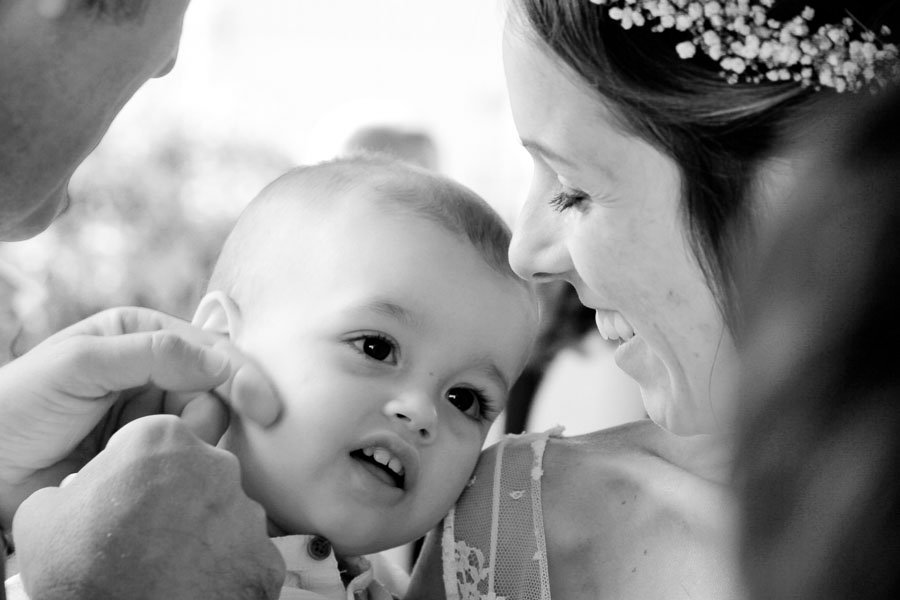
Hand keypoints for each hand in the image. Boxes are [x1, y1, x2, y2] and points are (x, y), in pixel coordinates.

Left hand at [0, 306, 282, 527]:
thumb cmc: (20, 406)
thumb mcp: (79, 364)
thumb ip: (151, 353)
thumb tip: (222, 360)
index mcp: (139, 334)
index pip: (208, 347)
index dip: (242, 375)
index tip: (265, 408)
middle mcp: (153, 369)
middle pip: (217, 386)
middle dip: (213, 409)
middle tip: (188, 433)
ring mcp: (152, 412)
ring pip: (206, 423)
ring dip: (188, 438)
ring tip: (138, 448)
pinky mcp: (149, 451)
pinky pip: (188, 453)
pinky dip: (180, 460)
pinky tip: (151, 464)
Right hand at [12, 416, 285, 599]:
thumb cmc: (82, 573)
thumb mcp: (44, 516)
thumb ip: (72, 486)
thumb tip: (79, 493)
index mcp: (163, 440)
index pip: (153, 439)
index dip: (134, 467)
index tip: (122, 494)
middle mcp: (217, 464)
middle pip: (196, 470)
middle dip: (175, 494)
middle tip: (145, 531)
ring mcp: (247, 511)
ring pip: (224, 511)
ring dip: (202, 529)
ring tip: (168, 561)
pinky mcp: (266, 555)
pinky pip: (245, 552)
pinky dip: (225, 565)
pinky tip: (194, 581)